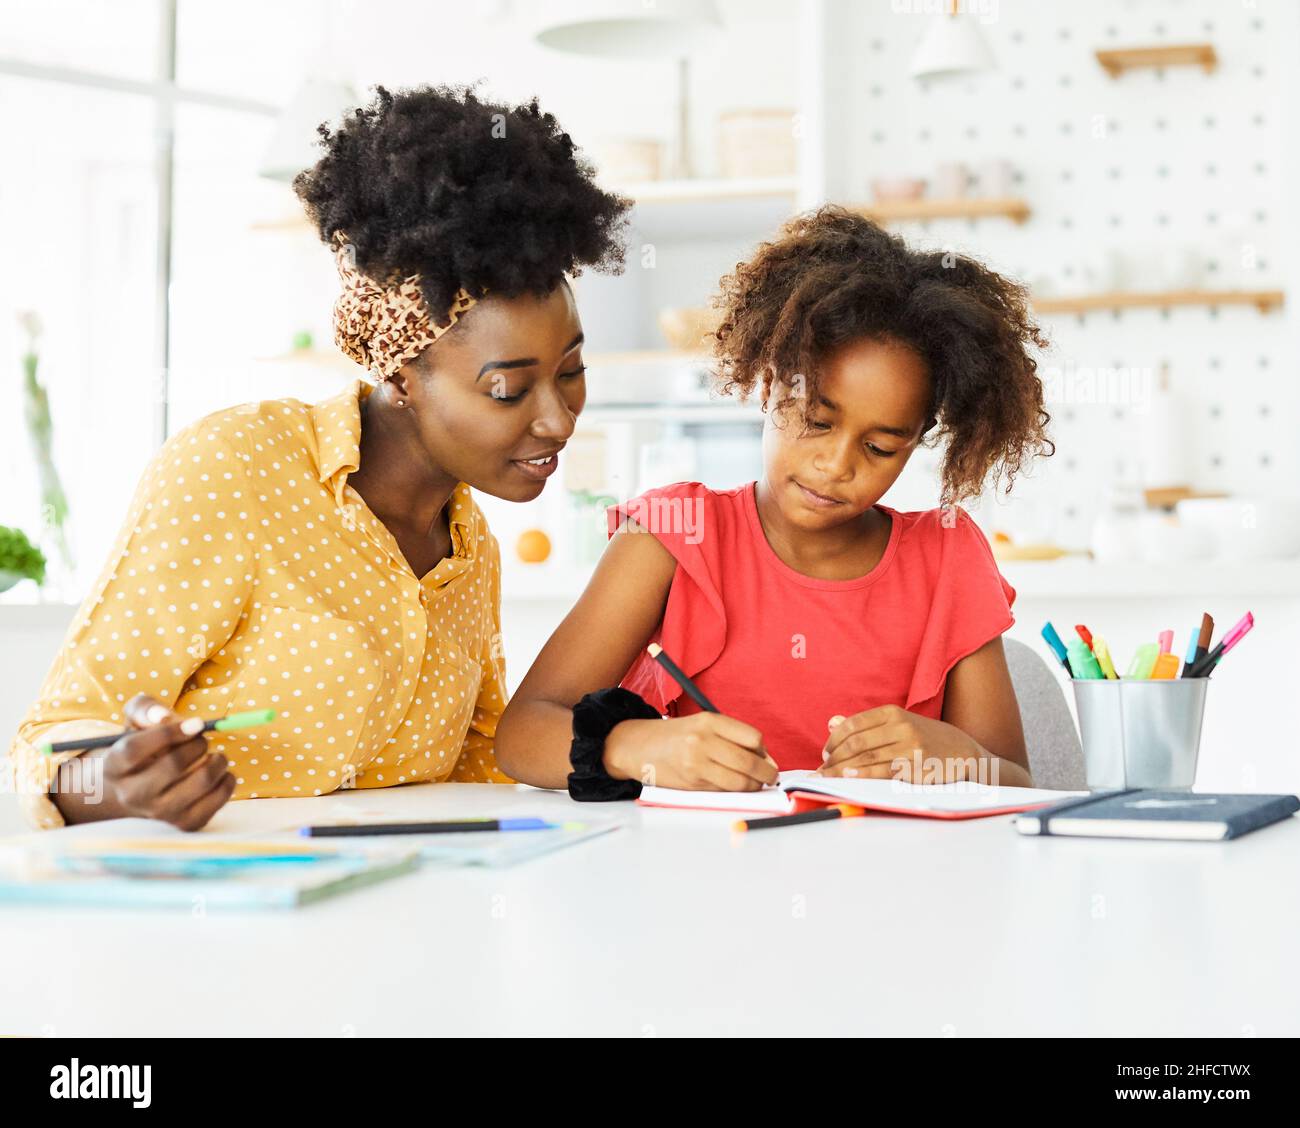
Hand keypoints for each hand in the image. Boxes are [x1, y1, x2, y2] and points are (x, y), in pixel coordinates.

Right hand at [98, 694, 236, 828]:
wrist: (139, 791)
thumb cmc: (142, 748)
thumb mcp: (135, 721)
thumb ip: (145, 708)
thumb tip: (163, 715)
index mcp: (114, 766)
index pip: (135, 749)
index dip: (169, 732)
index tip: (196, 723)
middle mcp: (131, 794)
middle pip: (173, 764)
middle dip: (198, 744)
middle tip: (202, 740)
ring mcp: (158, 813)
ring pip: (201, 781)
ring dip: (218, 760)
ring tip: (214, 755)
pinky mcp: (184, 824)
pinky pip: (217, 799)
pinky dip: (227, 780)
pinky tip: (221, 773)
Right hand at [603, 712, 779, 791]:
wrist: (638, 746)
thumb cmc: (674, 736)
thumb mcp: (701, 725)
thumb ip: (731, 737)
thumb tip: (765, 760)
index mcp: (709, 721)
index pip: (753, 738)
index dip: (764, 752)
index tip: (765, 758)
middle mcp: (703, 741)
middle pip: (749, 762)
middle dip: (766, 774)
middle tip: (770, 777)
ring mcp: (696, 763)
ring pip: (739, 782)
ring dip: (753, 787)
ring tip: (754, 784)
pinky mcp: (691, 783)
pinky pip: (723, 791)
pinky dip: (734, 792)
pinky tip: (733, 787)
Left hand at [819, 704, 982, 782]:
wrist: (964, 753)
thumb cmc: (926, 739)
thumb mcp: (898, 724)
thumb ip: (866, 724)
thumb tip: (832, 722)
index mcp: (893, 713)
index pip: (853, 724)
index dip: (834, 740)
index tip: (825, 752)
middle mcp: (901, 726)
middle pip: (857, 742)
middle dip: (834, 757)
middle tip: (822, 769)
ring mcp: (910, 746)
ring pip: (867, 757)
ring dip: (842, 769)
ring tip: (828, 777)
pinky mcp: (917, 767)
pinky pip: (883, 772)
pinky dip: (862, 775)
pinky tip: (850, 778)